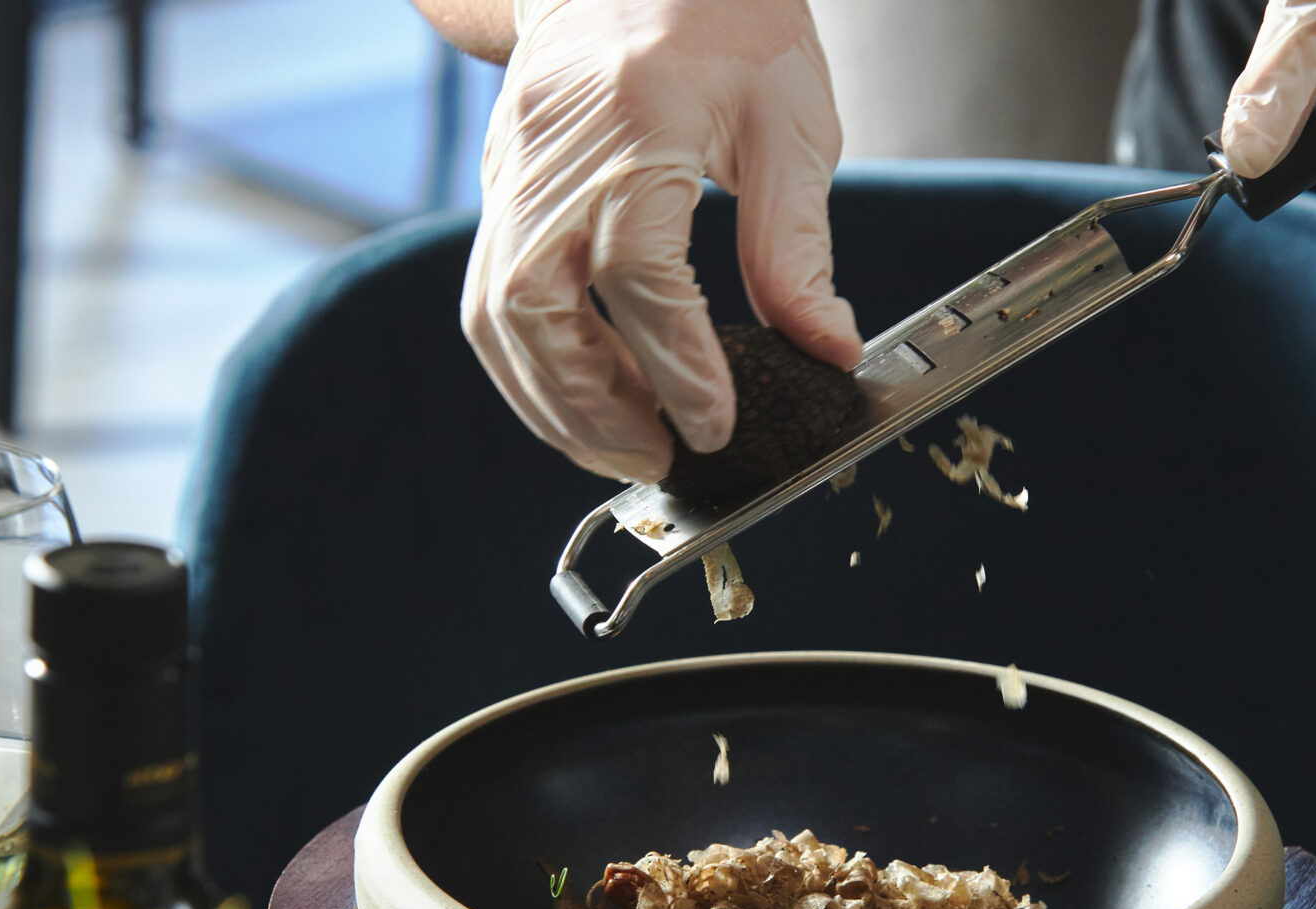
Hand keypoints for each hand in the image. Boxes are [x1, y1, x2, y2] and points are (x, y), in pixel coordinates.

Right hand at [462, 0, 862, 482]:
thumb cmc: (722, 14)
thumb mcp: (789, 118)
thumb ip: (796, 245)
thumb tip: (825, 348)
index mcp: (637, 128)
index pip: (639, 277)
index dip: (677, 365)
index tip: (717, 423)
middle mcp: (555, 160)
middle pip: (535, 310)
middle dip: (592, 406)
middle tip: (657, 457)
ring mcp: (512, 175)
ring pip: (496, 317)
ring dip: (553, 401)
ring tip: (621, 445)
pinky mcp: (499, 190)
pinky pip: (490, 297)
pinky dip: (531, 366)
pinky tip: (584, 399)